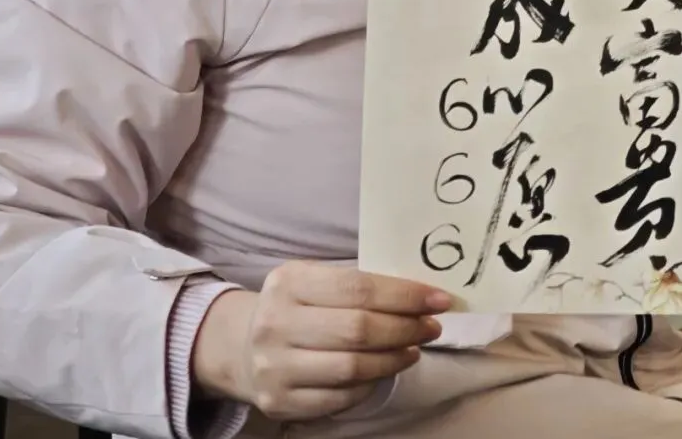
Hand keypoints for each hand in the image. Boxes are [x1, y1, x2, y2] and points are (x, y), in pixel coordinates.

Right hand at [192, 262, 449, 419]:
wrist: (243, 346)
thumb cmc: (296, 307)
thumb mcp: (314, 280)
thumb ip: (357, 285)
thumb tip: (421, 295)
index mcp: (289, 281)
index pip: (358, 288)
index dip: (404, 295)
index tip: (438, 299)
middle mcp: (276, 322)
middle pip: (358, 329)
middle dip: (405, 327)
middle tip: (431, 326)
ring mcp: (275, 366)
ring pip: (352, 367)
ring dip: (394, 358)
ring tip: (413, 348)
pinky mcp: (279, 401)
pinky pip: (339, 397)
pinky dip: (370, 384)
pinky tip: (384, 370)